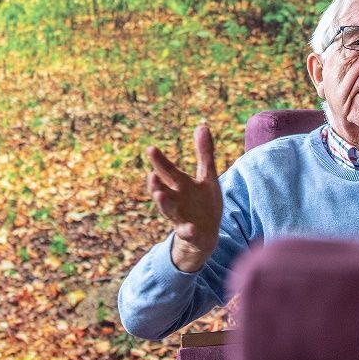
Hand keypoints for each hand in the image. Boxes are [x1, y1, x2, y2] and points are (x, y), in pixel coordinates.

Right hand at [147, 124, 222, 271]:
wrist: (207, 233)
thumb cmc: (203, 203)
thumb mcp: (207, 176)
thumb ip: (204, 153)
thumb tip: (202, 125)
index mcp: (180, 185)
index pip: (167, 171)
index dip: (159, 161)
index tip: (151, 149)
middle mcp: (176, 200)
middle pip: (162, 191)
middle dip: (156, 184)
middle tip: (151, 175)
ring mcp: (181, 217)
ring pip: (168, 211)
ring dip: (163, 204)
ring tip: (159, 195)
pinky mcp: (190, 233)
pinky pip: (187, 232)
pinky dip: (187, 230)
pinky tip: (190, 228)